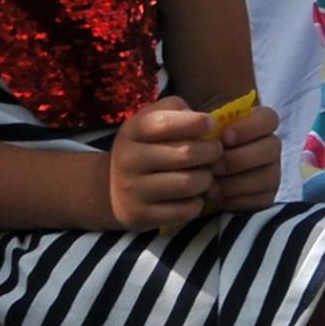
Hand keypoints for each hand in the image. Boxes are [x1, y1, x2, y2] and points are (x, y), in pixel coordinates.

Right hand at [105, 96, 217, 232]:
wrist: (109, 189)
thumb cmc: (144, 148)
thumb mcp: (149, 121)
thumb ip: (174, 110)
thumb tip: (203, 121)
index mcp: (131, 131)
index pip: (165, 123)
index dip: (195, 123)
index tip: (210, 126)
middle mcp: (129, 159)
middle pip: (186, 154)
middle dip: (211, 152)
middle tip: (215, 153)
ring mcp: (133, 190)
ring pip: (189, 184)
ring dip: (206, 179)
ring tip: (205, 175)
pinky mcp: (142, 215)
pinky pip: (185, 210)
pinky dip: (197, 203)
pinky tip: (192, 196)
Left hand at [204, 105, 280, 211]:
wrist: (196, 172)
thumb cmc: (198, 144)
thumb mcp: (195, 128)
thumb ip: (197, 120)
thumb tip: (193, 119)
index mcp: (258, 123)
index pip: (269, 118)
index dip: (249, 127)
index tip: (224, 136)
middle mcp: (270, 146)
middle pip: (272, 147)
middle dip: (240, 158)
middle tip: (214, 165)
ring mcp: (271, 172)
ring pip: (269, 176)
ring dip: (237, 181)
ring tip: (211, 185)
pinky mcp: (266, 196)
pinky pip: (261, 199)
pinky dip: (237, 199)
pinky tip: (218, 196)